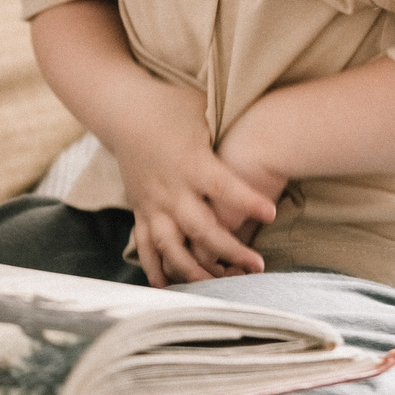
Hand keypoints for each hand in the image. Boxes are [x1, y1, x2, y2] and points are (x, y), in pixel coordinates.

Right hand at [100, 79, 278, 286]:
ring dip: (195, 270)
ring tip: (222, 285)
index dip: (245, 200)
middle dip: (229, 250)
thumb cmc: (171, 105)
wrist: (122, 109)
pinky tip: (170, 289)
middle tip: (257, 265)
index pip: (221, 185)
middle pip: (199, 227)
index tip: (271, 213)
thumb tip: (272, 125)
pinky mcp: (140, 211)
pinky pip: (146, 246)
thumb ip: (231, 125)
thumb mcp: (202, 108)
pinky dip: (156, 269)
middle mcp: (170, 187)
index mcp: (190, 161)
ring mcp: (153, 203)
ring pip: (171, 246)